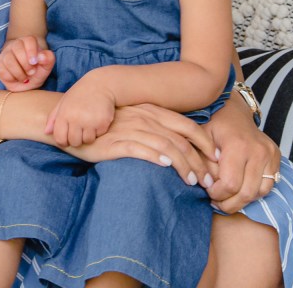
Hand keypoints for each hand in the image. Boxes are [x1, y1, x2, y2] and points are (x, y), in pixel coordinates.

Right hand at [0, 36, 53, 90]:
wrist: (26, 82)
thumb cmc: (36, 71)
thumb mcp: (46, 67)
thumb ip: (48, 59)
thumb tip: (41, 56)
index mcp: (27, 42)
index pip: (28, 40)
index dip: (31, 51)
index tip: (35, 63)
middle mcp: (14, 46)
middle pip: (17, 48)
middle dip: (25, 63)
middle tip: (31, 72)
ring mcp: (4, 55)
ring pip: (8, 59)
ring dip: (19, 72)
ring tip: (25, 77)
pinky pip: (2, 70)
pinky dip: (11, 78)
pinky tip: (16, 79)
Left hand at [46, 77, 115, 146]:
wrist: (101, 84)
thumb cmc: (79, 94)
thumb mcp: (63, 102)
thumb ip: (53, 118)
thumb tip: (46, 133)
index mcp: (64, 114)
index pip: (60, 138)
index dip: (63, 141)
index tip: (67, 137)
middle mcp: (76, 119)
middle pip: (74, 142)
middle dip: (76, 139)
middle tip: (79, 130)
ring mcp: (90, 121)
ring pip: (87, 141)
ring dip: (87, 136)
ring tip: (88, 124)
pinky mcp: (103, 123)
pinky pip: (98, 135)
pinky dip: (98, 131)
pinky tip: (96, 120)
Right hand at [67, 103, 219, 190]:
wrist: (74, 122)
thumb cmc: (108, 125)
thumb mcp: (136, 120)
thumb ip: (157, 129)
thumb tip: (182, 147)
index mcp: (152, 111)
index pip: (188, 126)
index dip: (206, 143)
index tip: (217, 160)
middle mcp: (145, 117)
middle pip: (181, 139)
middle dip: (200, 160)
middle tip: (209, 180)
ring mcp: (131, 128)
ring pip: (166, 146)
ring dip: (183, 165)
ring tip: (193, 182)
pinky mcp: (116, 142)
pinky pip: (141, 149)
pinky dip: (156, 157)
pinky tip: (166, 167)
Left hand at [206, 99, 281, 212]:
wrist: (232, 111)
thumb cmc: (212, 125)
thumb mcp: (200, 140)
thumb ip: (203, 163)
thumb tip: (209, 185)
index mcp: (237, 145)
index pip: (230, 184)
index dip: (217, 194)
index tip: (208, 191)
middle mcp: (258, 150)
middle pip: (246, 192)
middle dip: (229, 203)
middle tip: (216, 201)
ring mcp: (270, 154)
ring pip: (260, 192)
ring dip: (242, 201)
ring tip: (227, 198)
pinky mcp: (276, 157)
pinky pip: (268, 185)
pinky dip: (254, 192)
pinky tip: (240, 190)